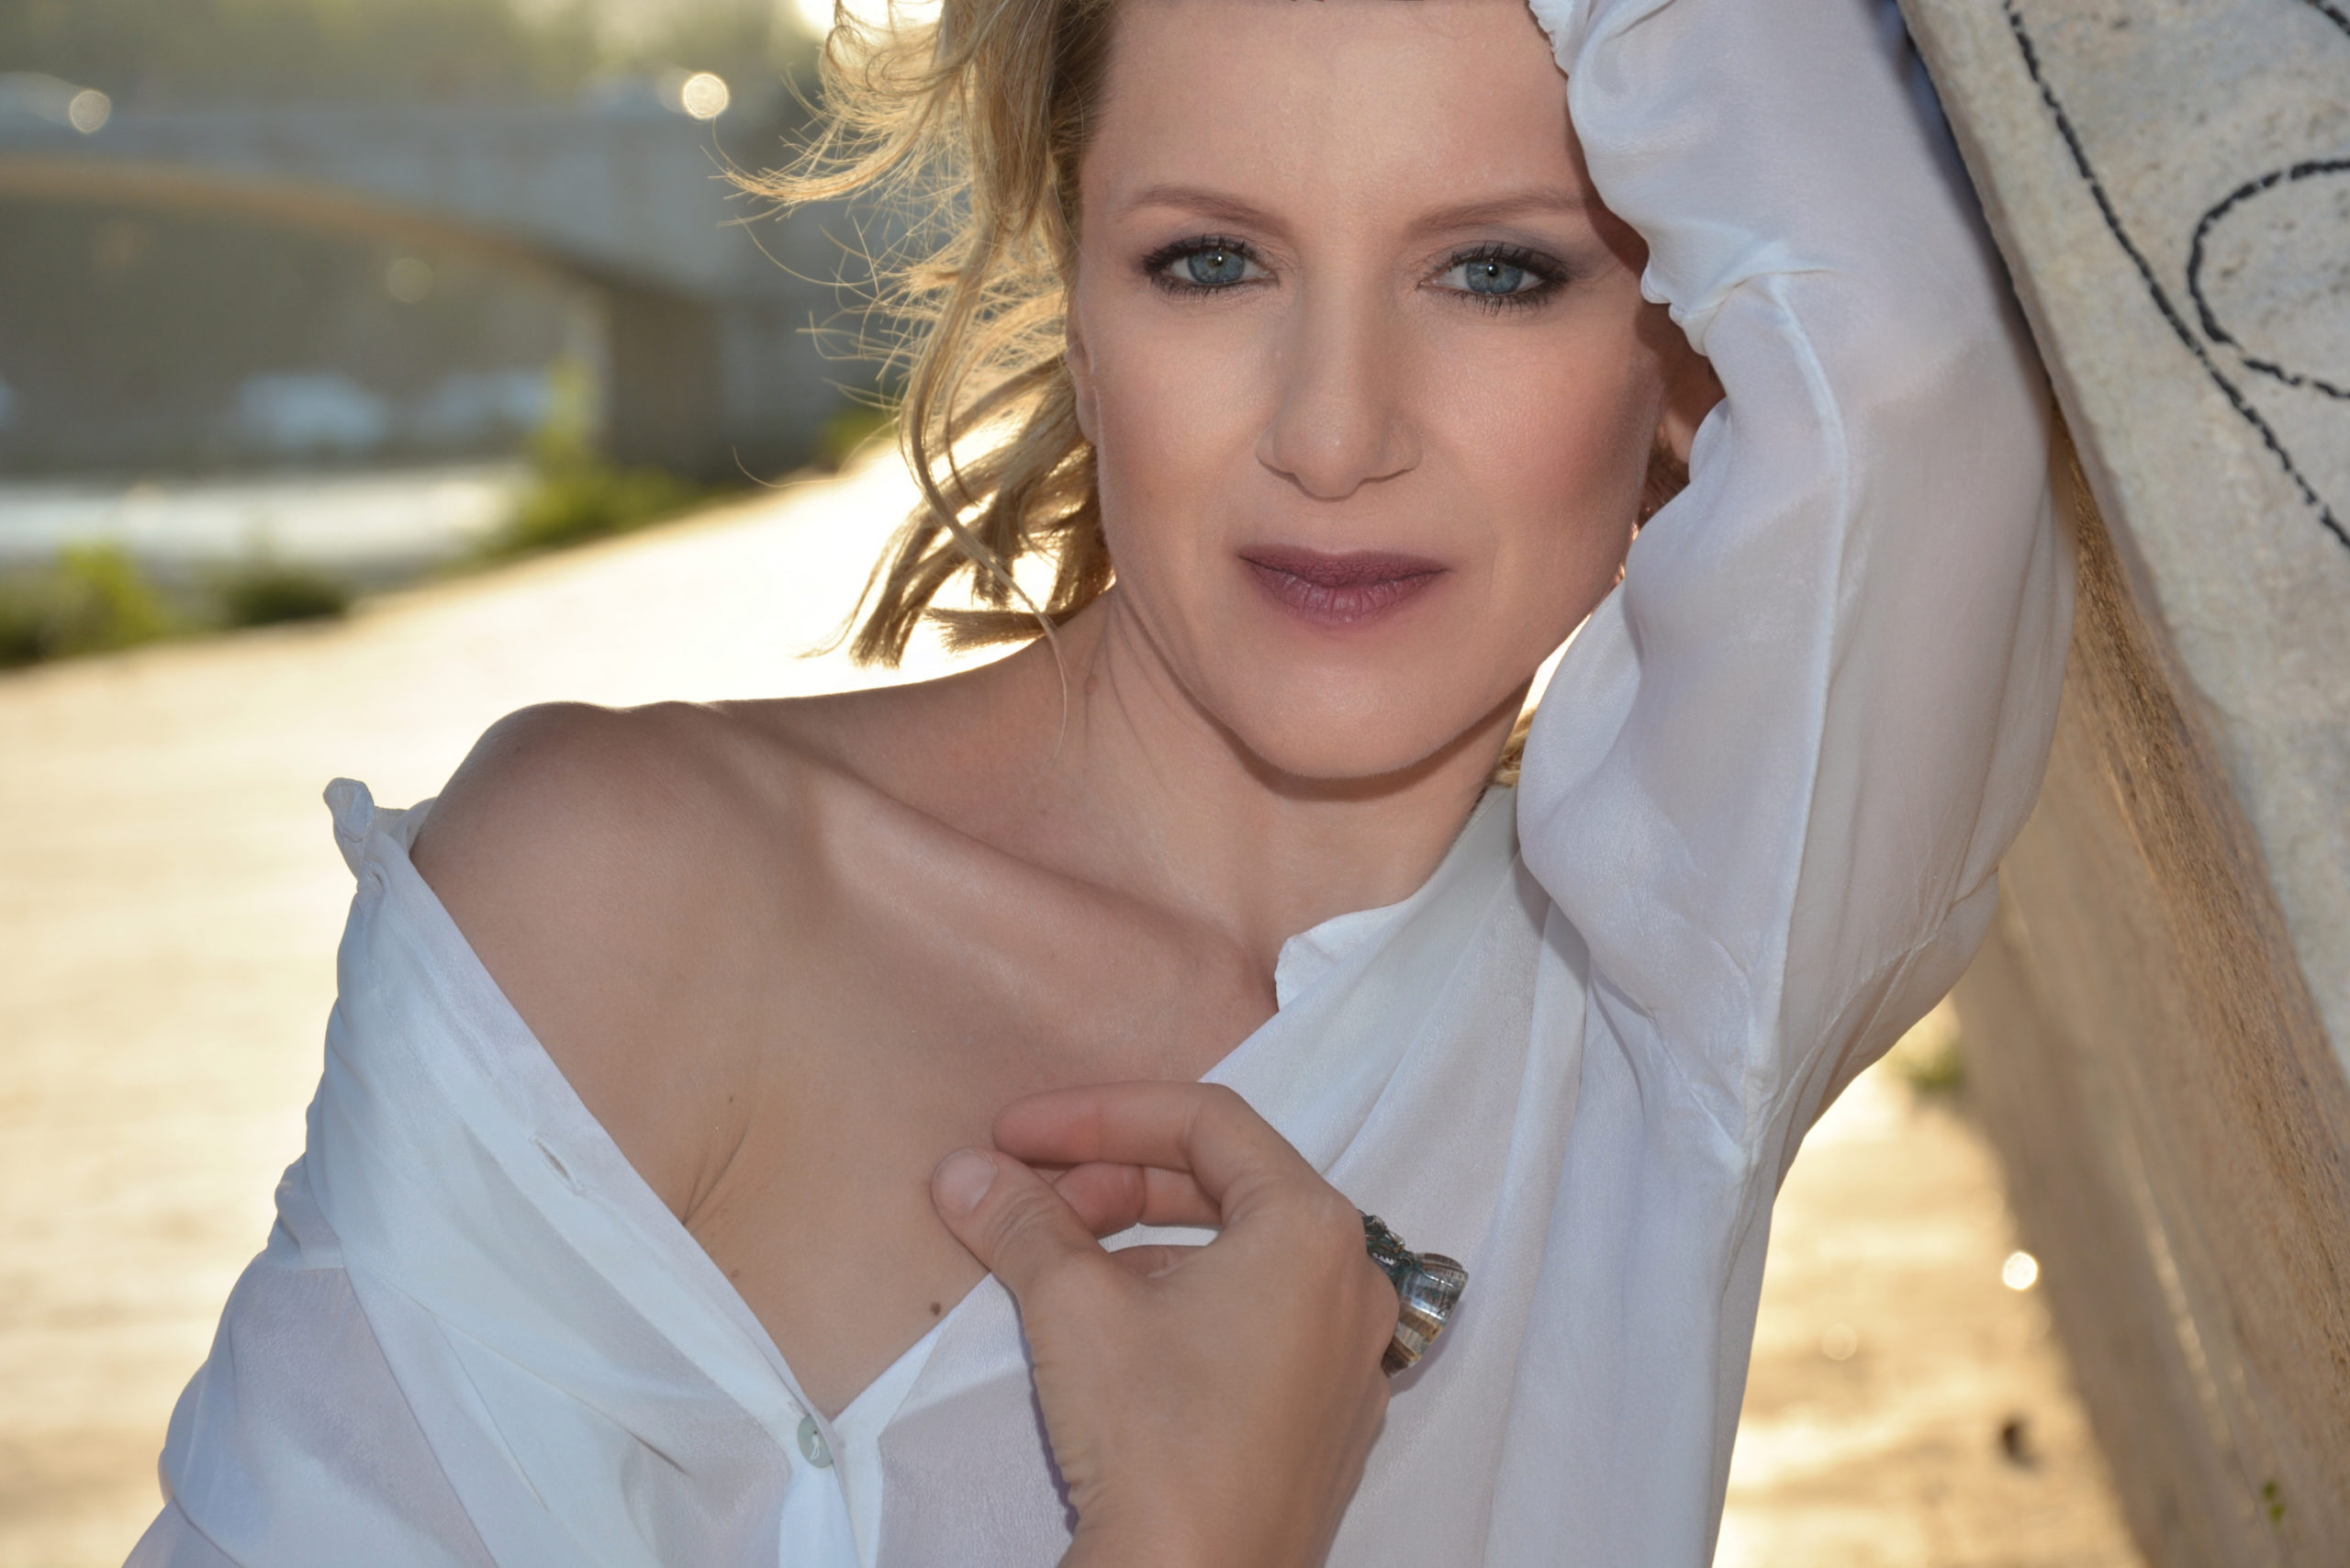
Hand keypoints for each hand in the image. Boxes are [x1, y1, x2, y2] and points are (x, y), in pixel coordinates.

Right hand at [930, 1082, 1397, 1567]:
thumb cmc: (1154, 1437)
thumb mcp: (1073, 1307)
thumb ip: (1020, 1220)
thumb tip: (962, 1170)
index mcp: (1315, 1229)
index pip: (1204, 1121)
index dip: (1098, 1114)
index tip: (1017, 1134)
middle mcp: (1353, 1282)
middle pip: (1225, 1185)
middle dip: (1114, 1179)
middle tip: (1027, 1198)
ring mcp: (1348, 1357)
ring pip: (1237, 1257)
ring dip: (1139, 1242)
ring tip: (1055, 1265)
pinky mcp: (1325, 1419)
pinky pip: (1256, 1322)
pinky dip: (1181, 1302)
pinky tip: (1109, 1330)